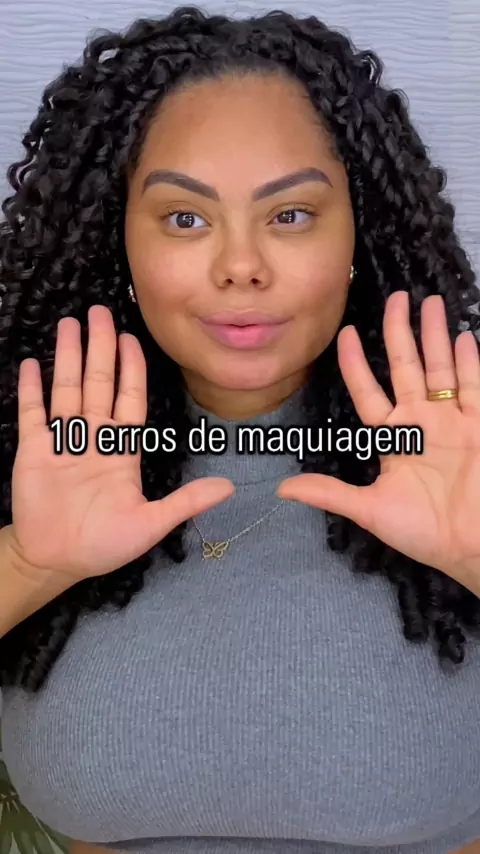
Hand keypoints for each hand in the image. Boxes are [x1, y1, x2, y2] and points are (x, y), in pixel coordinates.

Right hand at [9, 305, 233, 587]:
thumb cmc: (105, 544)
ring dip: (68, 358)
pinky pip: (32, 415)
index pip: (129, 398)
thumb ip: (186, 503)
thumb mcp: (151, 524)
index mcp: (122, 451)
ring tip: (69, 324)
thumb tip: (230, 487)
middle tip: (99, 312)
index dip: (131, 368)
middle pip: (97, 384)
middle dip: (99, 348)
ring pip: (67, 390)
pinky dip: (32, 390)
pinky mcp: (33, 453)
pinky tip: (32, 363)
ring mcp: (62, 443)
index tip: (131, 338)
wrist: (58, 561)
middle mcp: (94, 439)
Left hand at [277, 291, 479, 594]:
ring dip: (435, 335)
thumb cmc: (424, 532)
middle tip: (395, 297)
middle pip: (406, 367)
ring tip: (430, 301)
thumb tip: (282, 489)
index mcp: (392, 438)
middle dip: (401, 332)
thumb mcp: (371, 510)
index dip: (355, 363)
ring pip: (441, 367)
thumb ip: (330, 493)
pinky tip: (462, 336)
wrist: (474, 546)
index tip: (344, 333)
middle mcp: (421, 422)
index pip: (368, 390)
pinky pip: (474, 386)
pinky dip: (469, 362)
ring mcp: (453, 421)